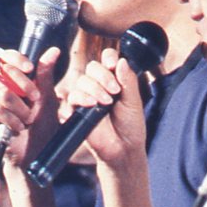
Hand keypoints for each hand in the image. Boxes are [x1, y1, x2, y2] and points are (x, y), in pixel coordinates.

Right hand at [0, 46, 60, 164]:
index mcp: (14, 83)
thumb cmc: (43, 129)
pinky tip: (18, 129)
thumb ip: (46, 76)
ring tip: (28, 121)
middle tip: (36, 102)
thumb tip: (53, 50)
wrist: (36, 156)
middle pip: (6, 73)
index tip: (30, 67)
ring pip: (3, 94)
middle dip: (26, 86)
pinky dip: (12, 120)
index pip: (7, 59)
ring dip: (21, 109)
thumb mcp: (48, 100)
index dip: (16, 58)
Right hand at [64, 47, 146, 168]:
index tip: (114, 65)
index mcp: (114, 80)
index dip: (109, 59)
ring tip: (107, 102)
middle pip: (92, 67)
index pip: (107, 60)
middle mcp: (99, 86)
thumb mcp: (134, 100)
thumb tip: (121, 60)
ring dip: (95, 88)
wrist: (123, 148)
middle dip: (103, 76)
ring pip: (82, 81)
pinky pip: (72, 97)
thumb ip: (128, 80)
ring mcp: (86, 98)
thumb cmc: (130, 125)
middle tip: (115, 91)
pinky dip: (82, 97)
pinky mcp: (76, 111)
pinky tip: (93, 104)